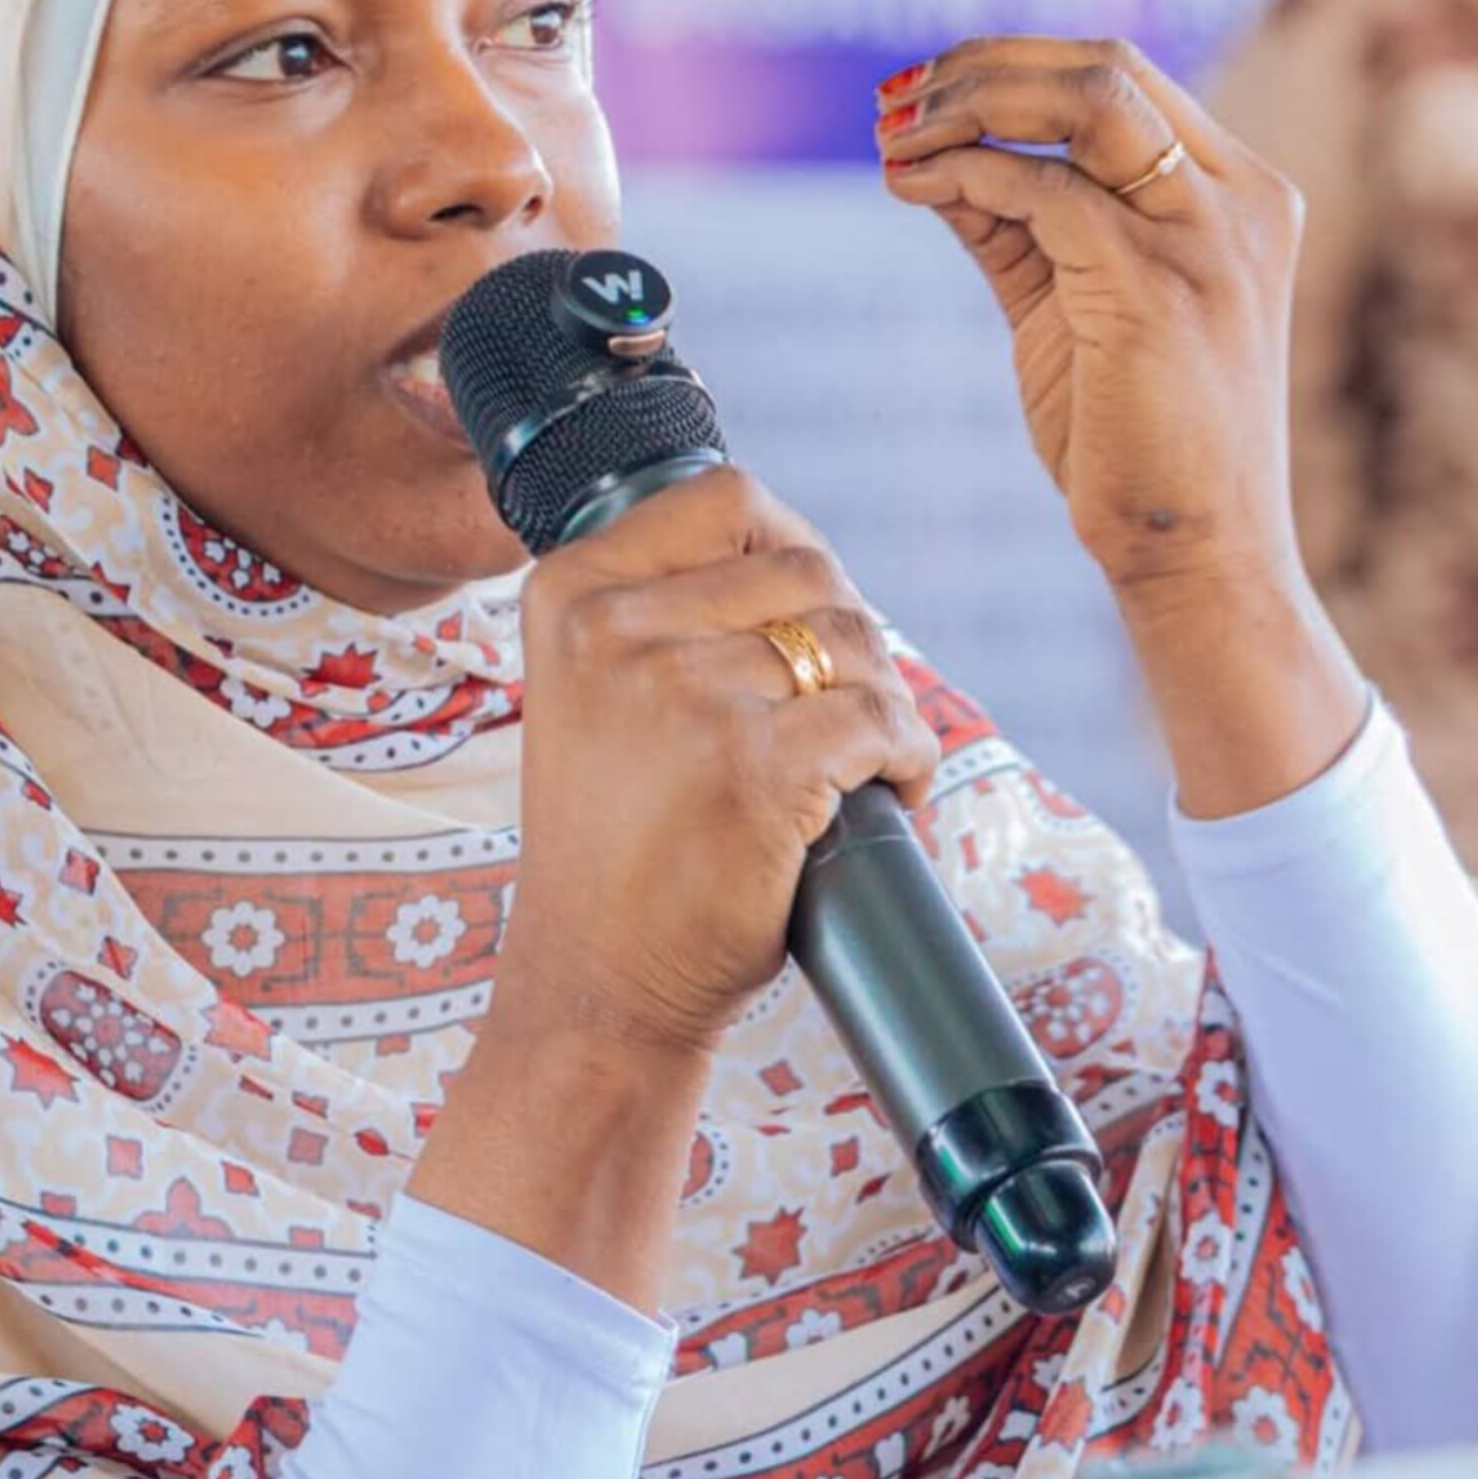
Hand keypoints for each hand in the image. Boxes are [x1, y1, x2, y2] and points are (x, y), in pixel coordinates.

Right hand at [493, 465, 941, 1064]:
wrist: (596, 979)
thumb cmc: (611, 841)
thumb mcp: (591, 693)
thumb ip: (656, 612)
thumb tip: (797, 553)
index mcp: (570, 594)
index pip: (725, 499)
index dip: (793, 546)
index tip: (809, 611)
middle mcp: (614, 630)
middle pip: (805, 570)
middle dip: (849, 638)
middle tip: (846, 709)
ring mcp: (683, 695)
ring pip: (850, 643)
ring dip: (884, 700)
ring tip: (866, 759)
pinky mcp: (754, 768)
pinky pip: (878, 721)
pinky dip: (907, 759)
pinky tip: (890, 793)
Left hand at [875, 35, 1304, 597]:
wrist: (1194, 552)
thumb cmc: (1133, 441)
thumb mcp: (1072, 308)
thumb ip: (1021, 230)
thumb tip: (938, 165)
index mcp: (1236, 193)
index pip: (1123, 78)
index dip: (1012, 63)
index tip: (921, 88)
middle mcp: (1239, 199)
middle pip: (1107, 67)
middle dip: (984, 66)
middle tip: (895, 101)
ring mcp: (1208, 239)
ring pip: (1088, 103)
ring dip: (971, 105)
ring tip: (894, 135)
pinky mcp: (1158, 289)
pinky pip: (1049, 193)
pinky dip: (969, 175)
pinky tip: (912, 187)